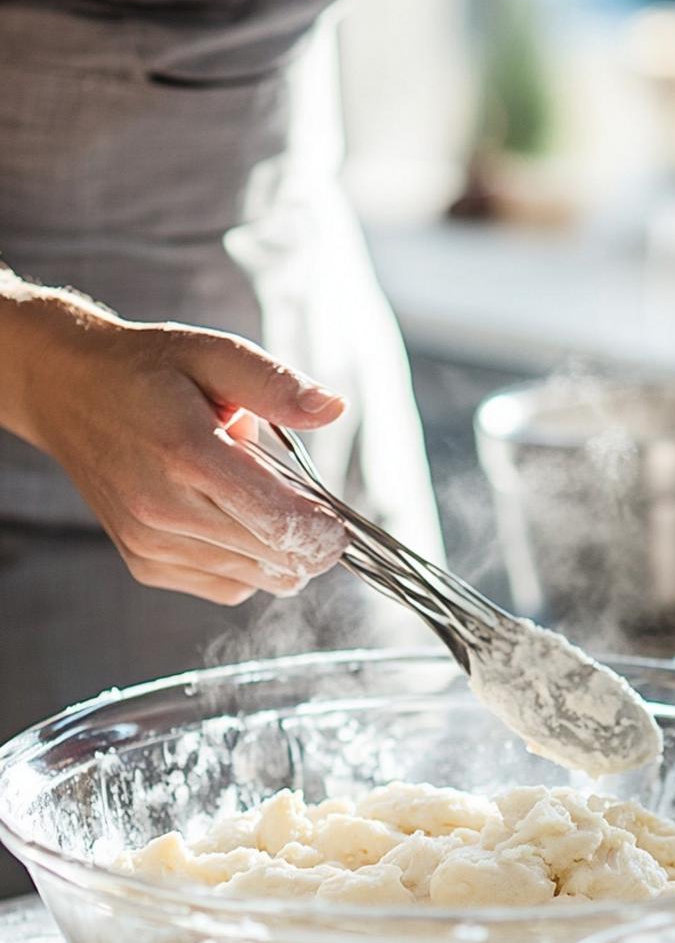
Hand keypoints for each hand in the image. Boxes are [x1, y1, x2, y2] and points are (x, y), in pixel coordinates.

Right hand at [4, 290, 348, 603]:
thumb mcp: (215, 354)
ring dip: (276, 551)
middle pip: (276, 559)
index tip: (338, 520)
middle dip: (309, 542)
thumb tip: (335, 407)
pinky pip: (228, 588)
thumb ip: (276, 386)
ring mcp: (151, 544)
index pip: (282, 521)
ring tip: (251, 500)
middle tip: (307, 508)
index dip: (325, 530)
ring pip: (257, 580)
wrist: (67, 391)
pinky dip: (246, 565)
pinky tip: (229, 522)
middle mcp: (165, 509)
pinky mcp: (146, 565)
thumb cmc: (149, 370)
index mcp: (188, 453)